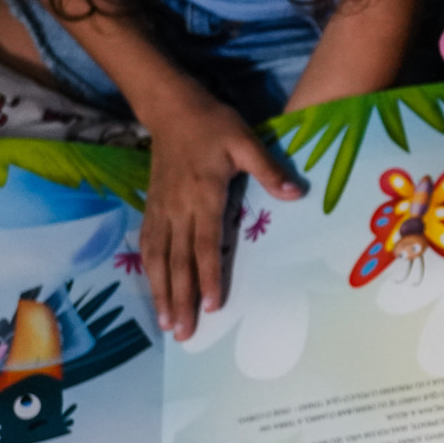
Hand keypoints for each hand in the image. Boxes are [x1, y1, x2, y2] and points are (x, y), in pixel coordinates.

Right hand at [142, 87, 302, 339]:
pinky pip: (147, 244)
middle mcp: (178, 209)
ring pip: (158, 259)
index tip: (212, 305)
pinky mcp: (152, 206)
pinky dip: (149, 270)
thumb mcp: (246, 140)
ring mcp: (161, 209)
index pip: (206, 245)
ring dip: (161, 292)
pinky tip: (152, 288)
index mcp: (203, 196)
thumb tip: (296, 194)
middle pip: (178, 262)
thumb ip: (268, 170)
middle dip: (181, 299)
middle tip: (183, 333)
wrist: (171, 109)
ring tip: (165, 323)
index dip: (209, 276)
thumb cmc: (214, 124)